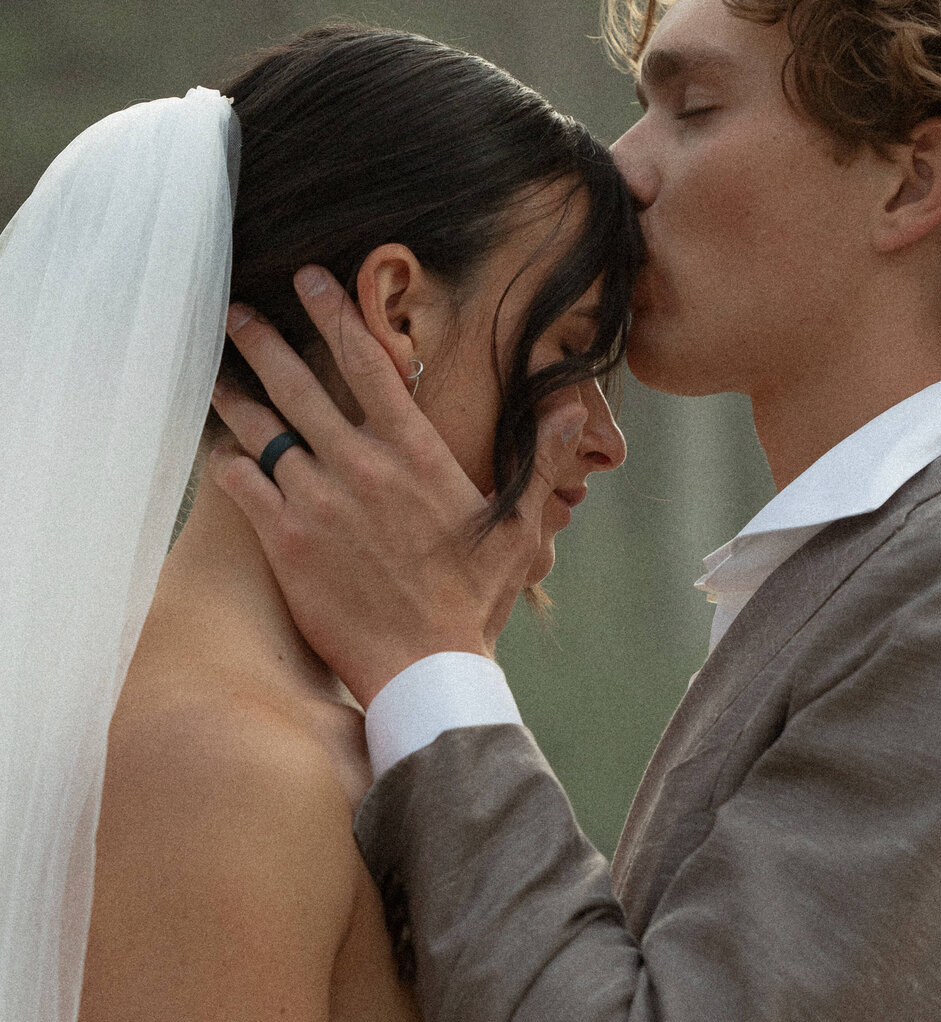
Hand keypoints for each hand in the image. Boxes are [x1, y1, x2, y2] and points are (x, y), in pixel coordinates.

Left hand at [208, 268, 587, 706]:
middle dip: (263, 338)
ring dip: (235, 393)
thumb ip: (540, 460)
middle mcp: (361, 465)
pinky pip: (241, 483)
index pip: (368, 361)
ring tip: (216, 372)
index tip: (308, 279)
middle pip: (298, 381)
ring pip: (261, 427)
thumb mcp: (518, 529)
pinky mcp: (286, 540)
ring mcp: (318, 500)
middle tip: (237, 312)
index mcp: (415, 453)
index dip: (333, 312)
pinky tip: (219, 452)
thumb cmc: (472, 603)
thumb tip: (572, 409)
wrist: (427, 669)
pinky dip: (226, 461)